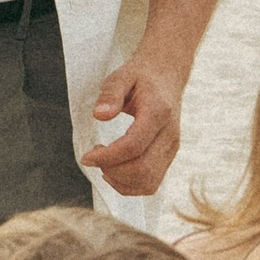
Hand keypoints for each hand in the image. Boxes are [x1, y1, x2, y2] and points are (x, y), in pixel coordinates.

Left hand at [83, 60, 181, 197]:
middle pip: (142, 169)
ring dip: (120, 181)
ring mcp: (172, 148)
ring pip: (148, 182)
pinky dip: (130, 186)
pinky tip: (114, 171)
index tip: (86, 157)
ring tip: (104, 163)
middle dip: (112, 170)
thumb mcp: (121, 76)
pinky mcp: (169, 156)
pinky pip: (151, 183)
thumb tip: (99, 115)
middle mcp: (170, 134)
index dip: (107, 157)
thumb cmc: (140, 76)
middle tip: (93, 157)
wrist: (167, 74)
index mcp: (159, 112)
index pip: (133, 146)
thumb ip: (110, 94)